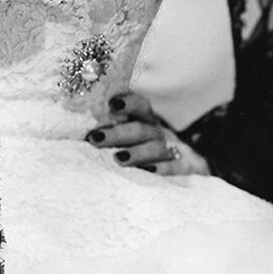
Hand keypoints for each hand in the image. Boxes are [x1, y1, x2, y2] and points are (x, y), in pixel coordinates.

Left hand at [86, 90, 210, 176]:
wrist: (190, 164)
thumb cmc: (146, 148)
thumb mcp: (134, 134)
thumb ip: (113, 129)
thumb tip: (82, 131)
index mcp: (146, 120)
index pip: (140, 105)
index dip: (128, 102)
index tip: (111, 104)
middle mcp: (158, 132)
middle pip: (140, 128)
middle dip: (118, 133)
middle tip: (96, 138)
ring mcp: (172, 149)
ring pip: (155, 147)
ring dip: (137, 152)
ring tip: (118, 159)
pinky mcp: (184, 167)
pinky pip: (175, 167)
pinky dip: (163, 168)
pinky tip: (149, 171)